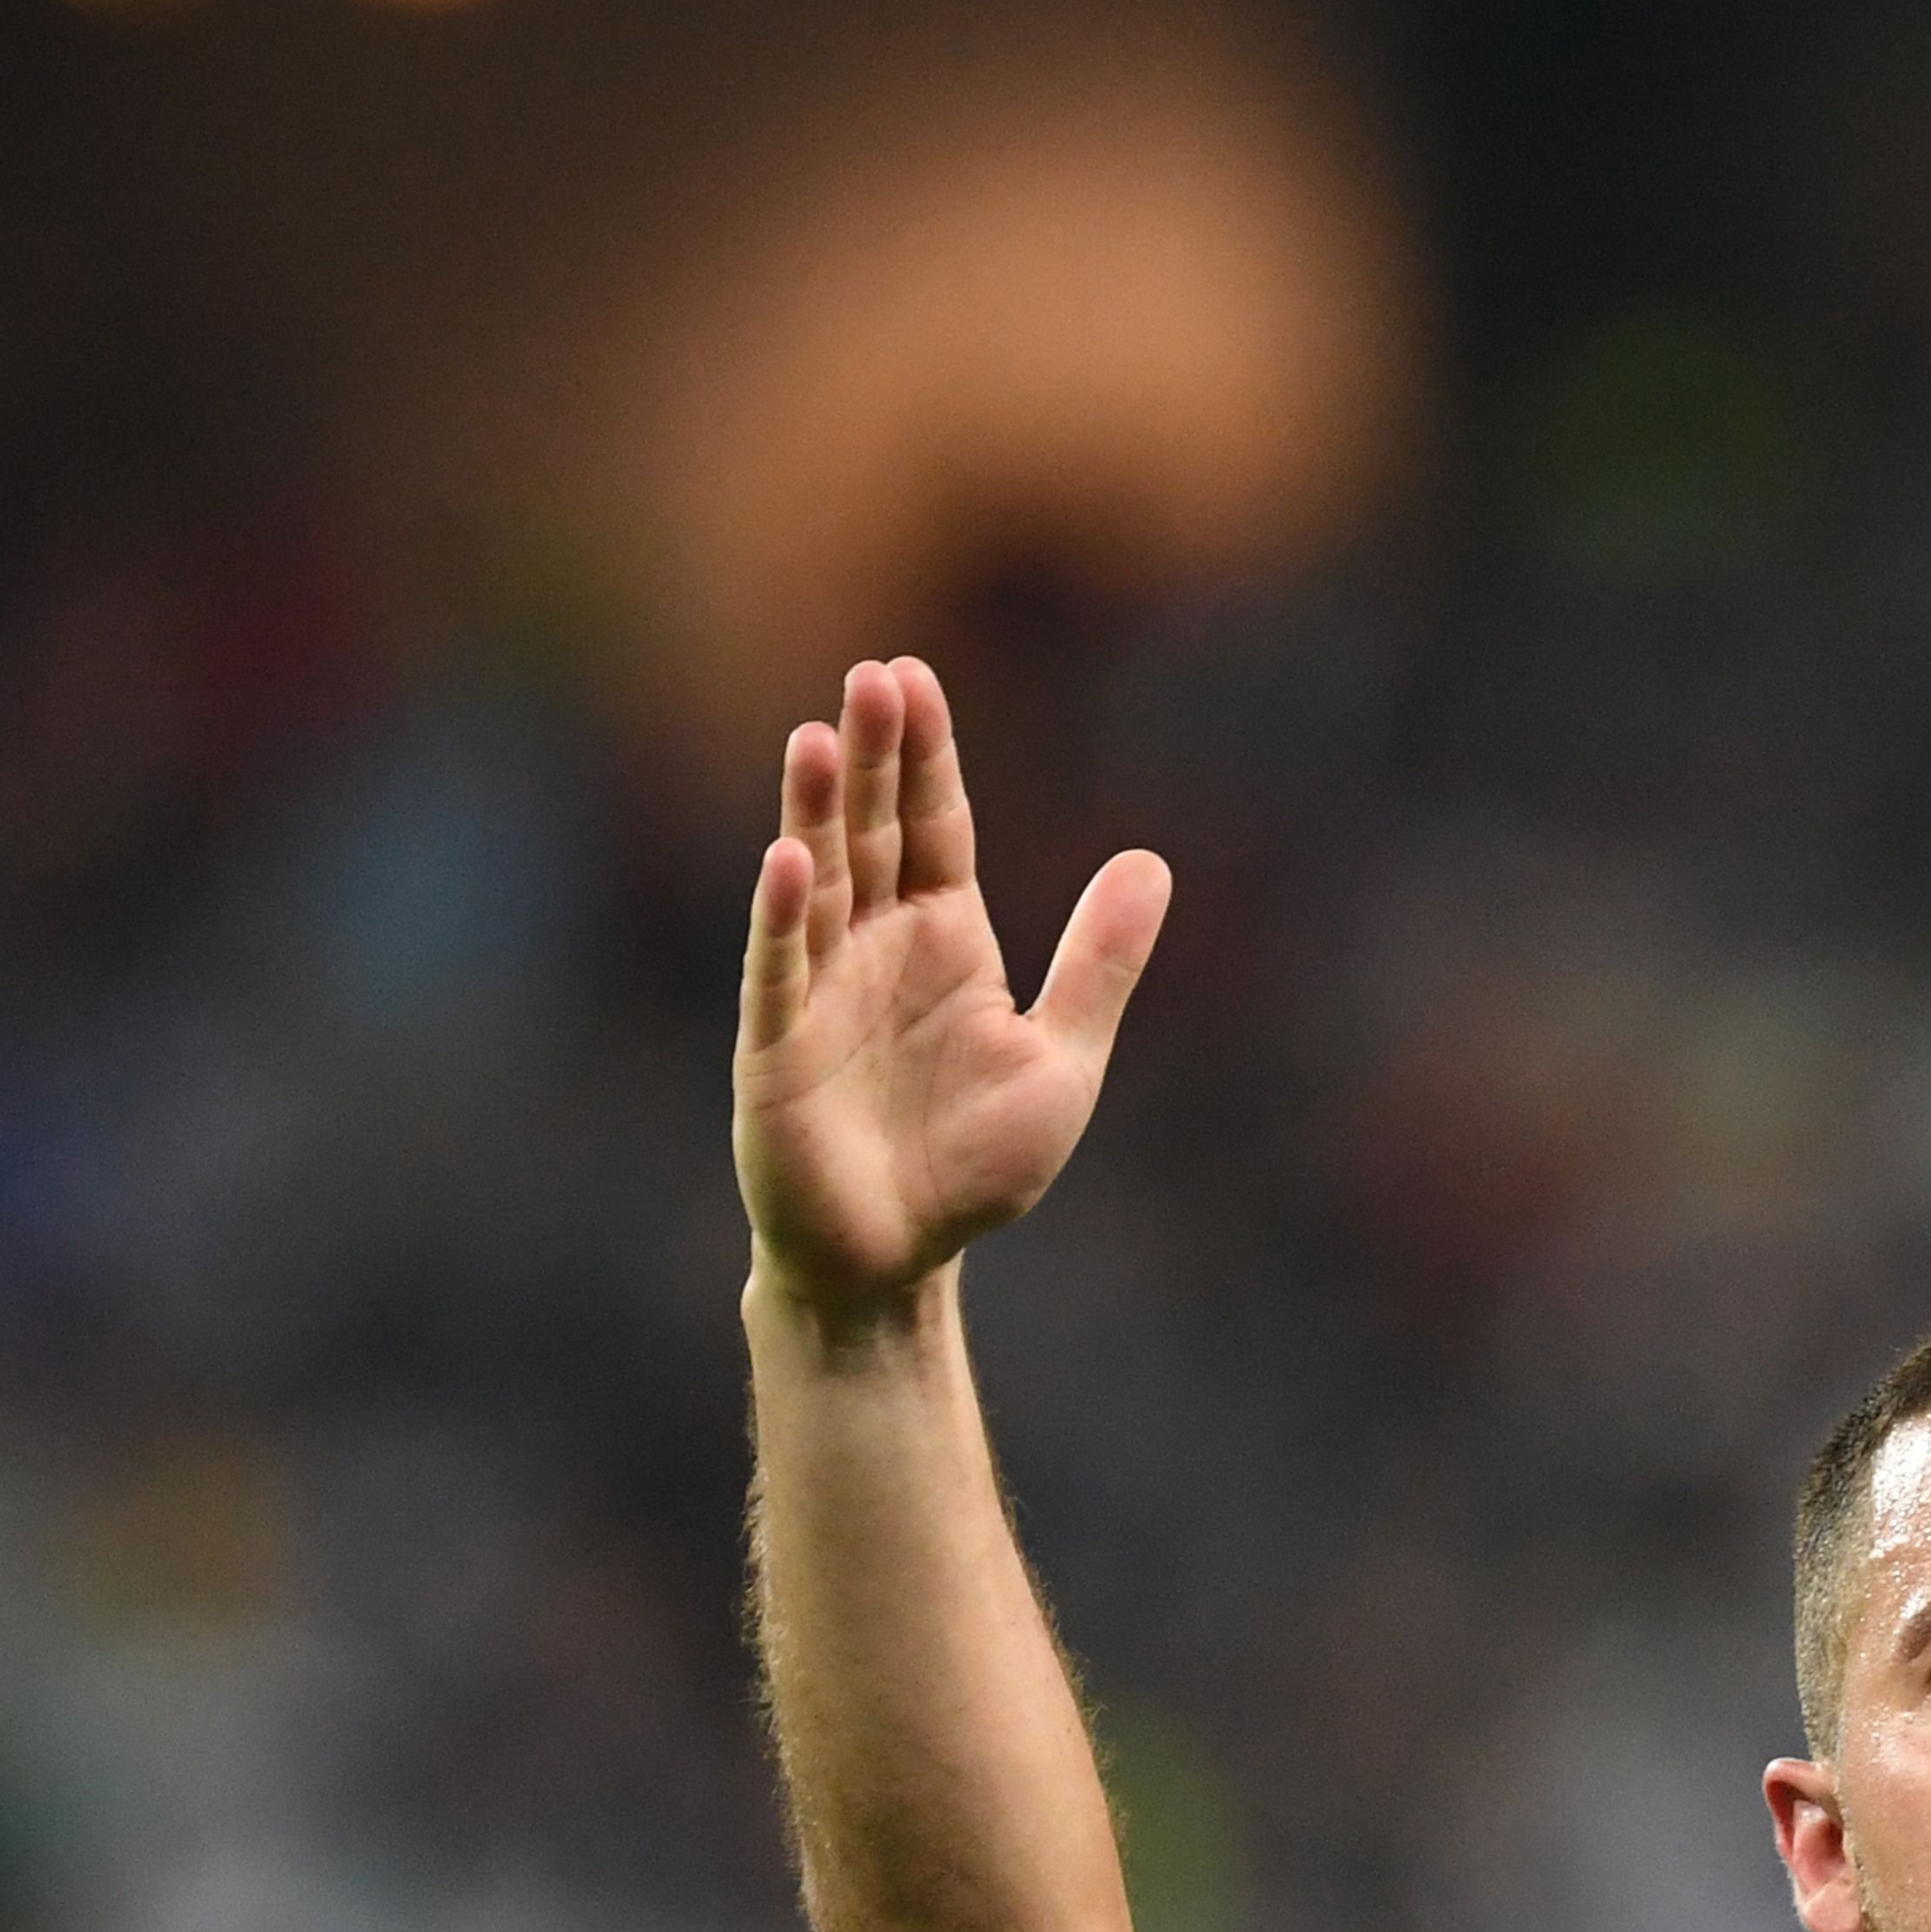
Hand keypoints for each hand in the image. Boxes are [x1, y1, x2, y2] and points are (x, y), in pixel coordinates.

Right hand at [733, 658, 1169, 1323]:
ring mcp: (819, 994)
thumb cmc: (972, 1163)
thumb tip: (1152, 861)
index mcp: (945, 940)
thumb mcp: (1062, 1057)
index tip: (915, 676)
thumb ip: (1101, 962)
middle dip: (874, 757)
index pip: (935, 827)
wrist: (900, 1259)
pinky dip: (784, 917)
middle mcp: (874, 950)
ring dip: (816, 813)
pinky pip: (780, 972)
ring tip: (819, 735)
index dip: (928, 758)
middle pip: (873, 834)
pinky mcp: (778, 1053)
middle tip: (872, 672)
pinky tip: (789, 857)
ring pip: (819, 885)